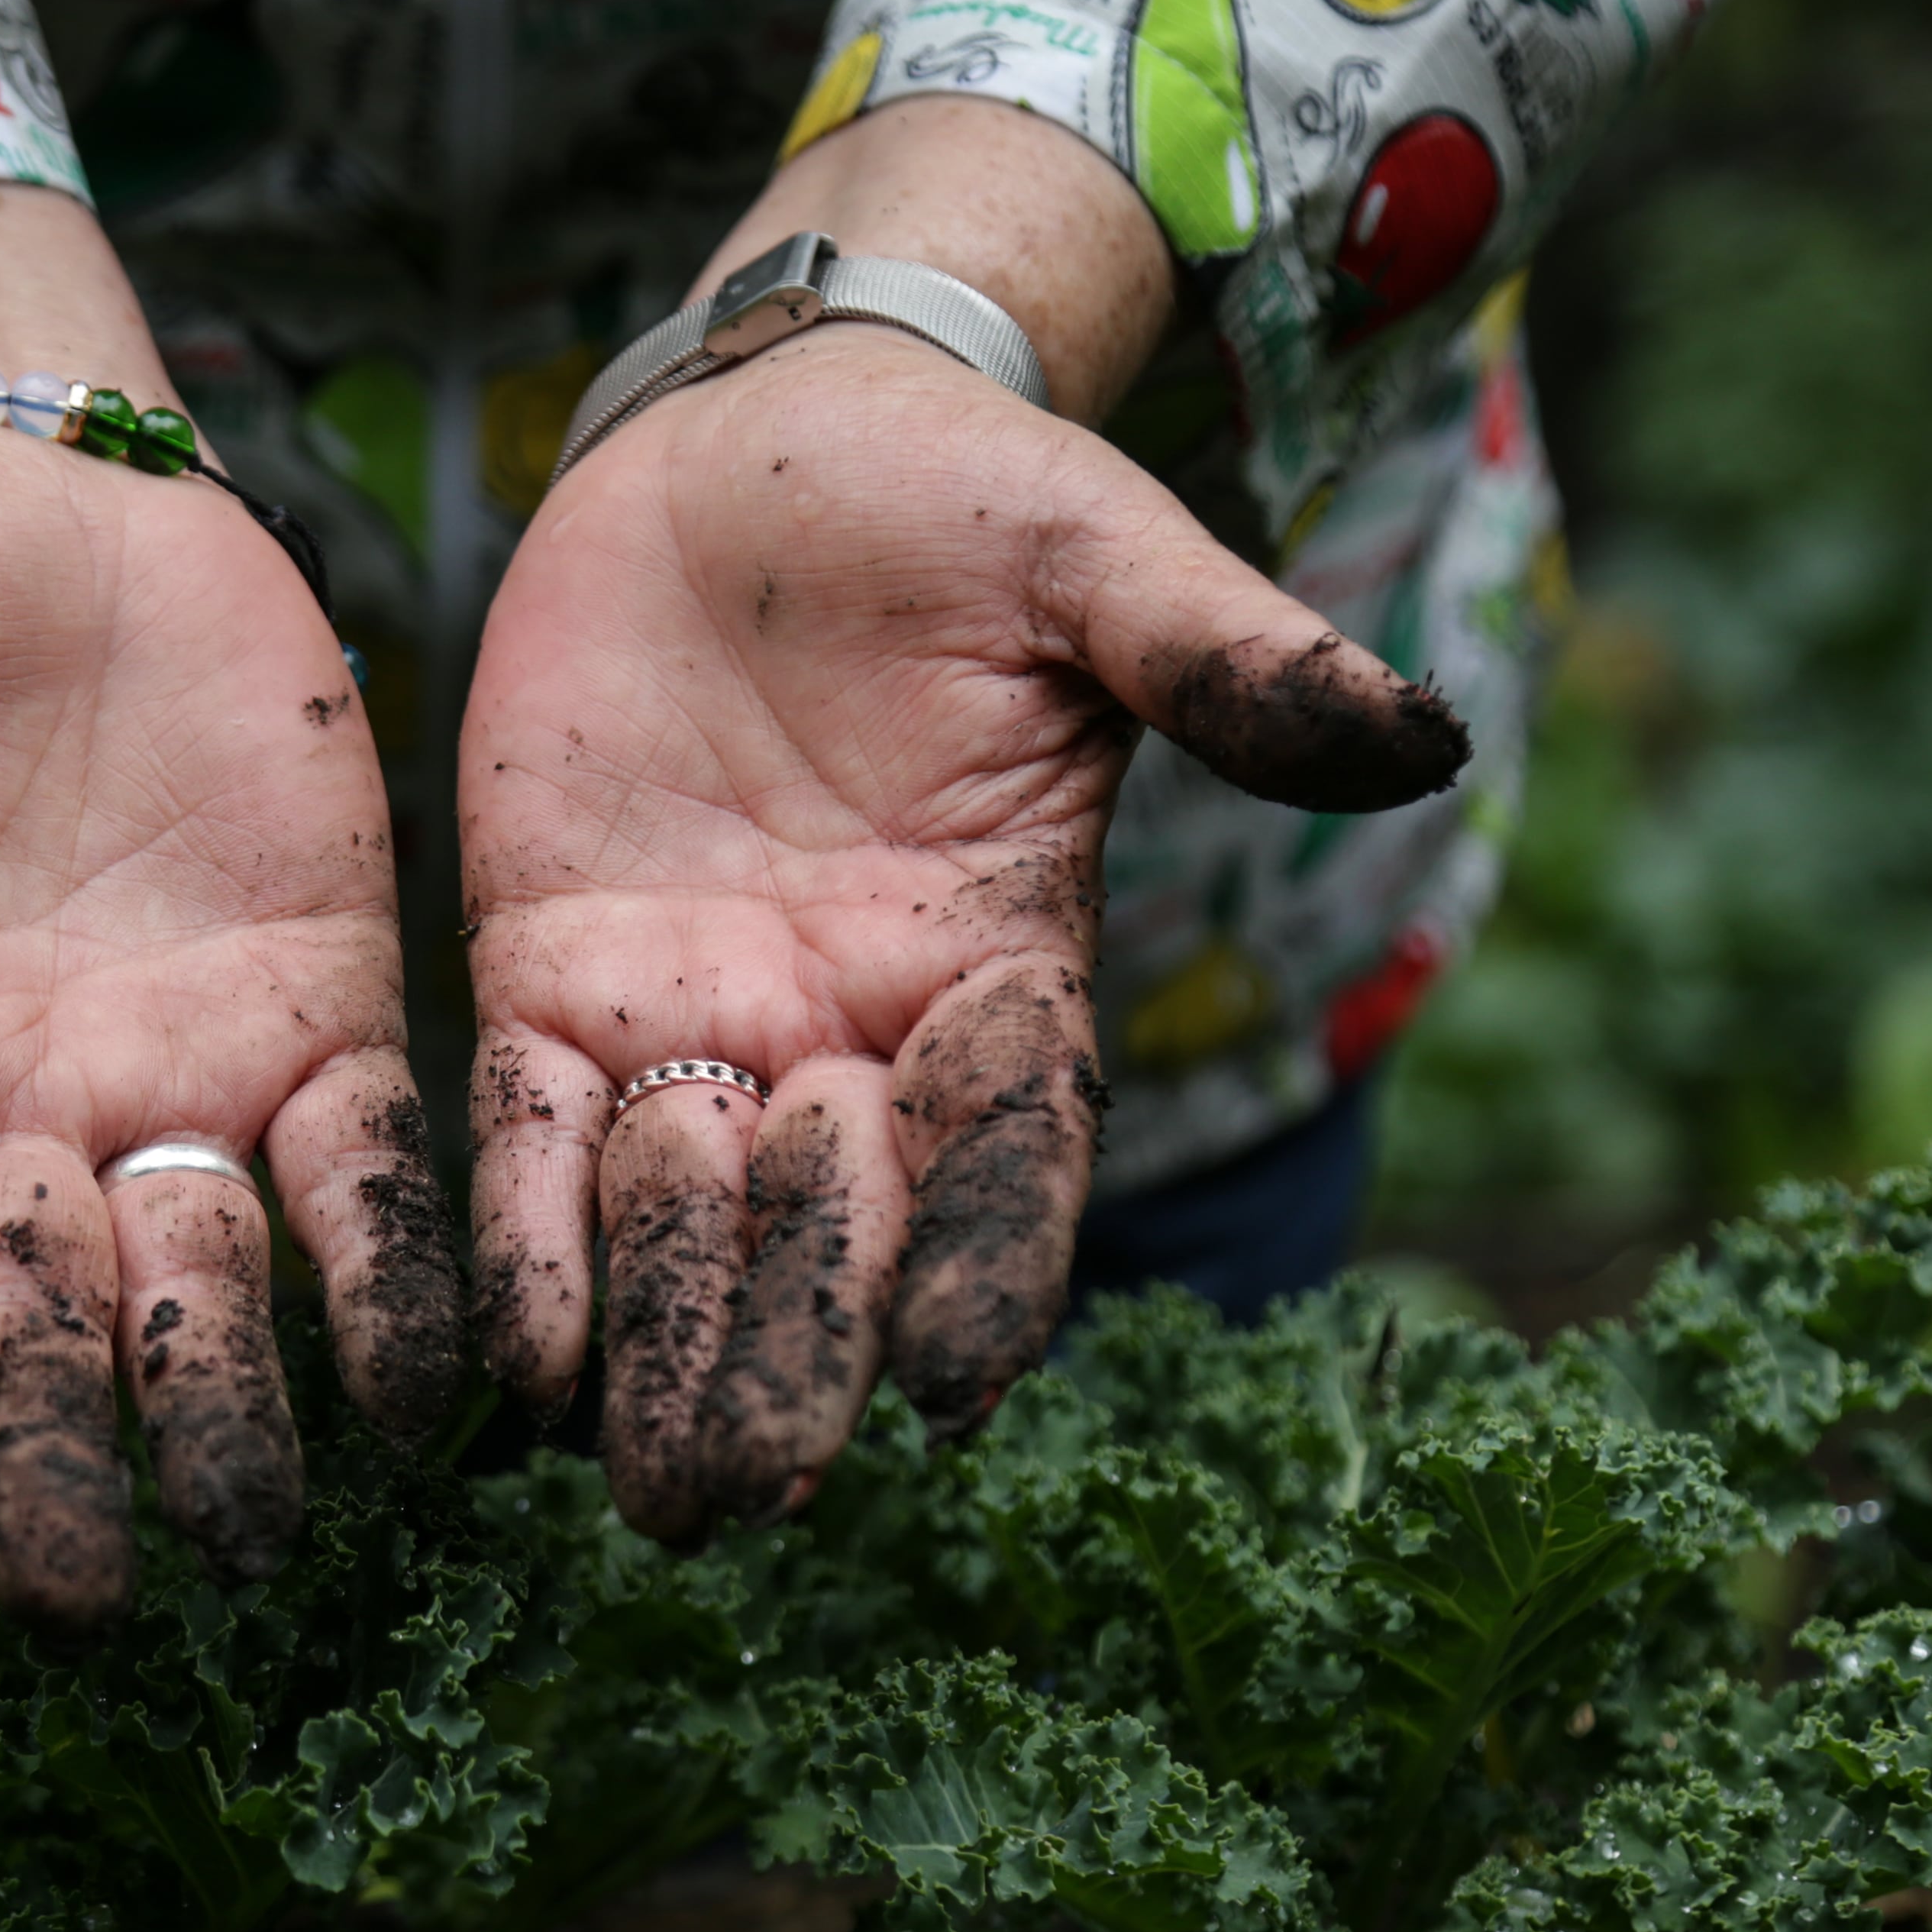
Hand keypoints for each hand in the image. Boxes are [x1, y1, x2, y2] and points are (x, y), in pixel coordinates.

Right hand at [0, 181, 458, 1636]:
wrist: (57, 497)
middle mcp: (12, 1107)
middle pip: (20, 1311)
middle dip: (43, 1450)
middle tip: (79, 1602)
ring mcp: (171, 1075)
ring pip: (194, 1278)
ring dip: (218, 1407)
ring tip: (255, 1538)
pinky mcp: (319, 1013)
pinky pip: (360, 1171)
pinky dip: (388, 1271)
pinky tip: (427, 1382)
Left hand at [460, 108, 1464, 1544]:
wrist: (750, 432)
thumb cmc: (953, 495)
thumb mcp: (1094, 558)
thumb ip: (1226, 661)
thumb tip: (1419, 734)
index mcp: (996, 960)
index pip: (1006, 1146)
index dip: (984, 1260)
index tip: (953, 1383)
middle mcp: (849, 1028)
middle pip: (835, 1228)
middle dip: (795, 1356)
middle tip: (748, 1498)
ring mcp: (701, 1014)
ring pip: (682, 1219)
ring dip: (661, 1349)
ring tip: (642, 1493)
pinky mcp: (555, 978)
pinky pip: (534, 1138)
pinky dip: (527, 1245)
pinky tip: (512, 1362)